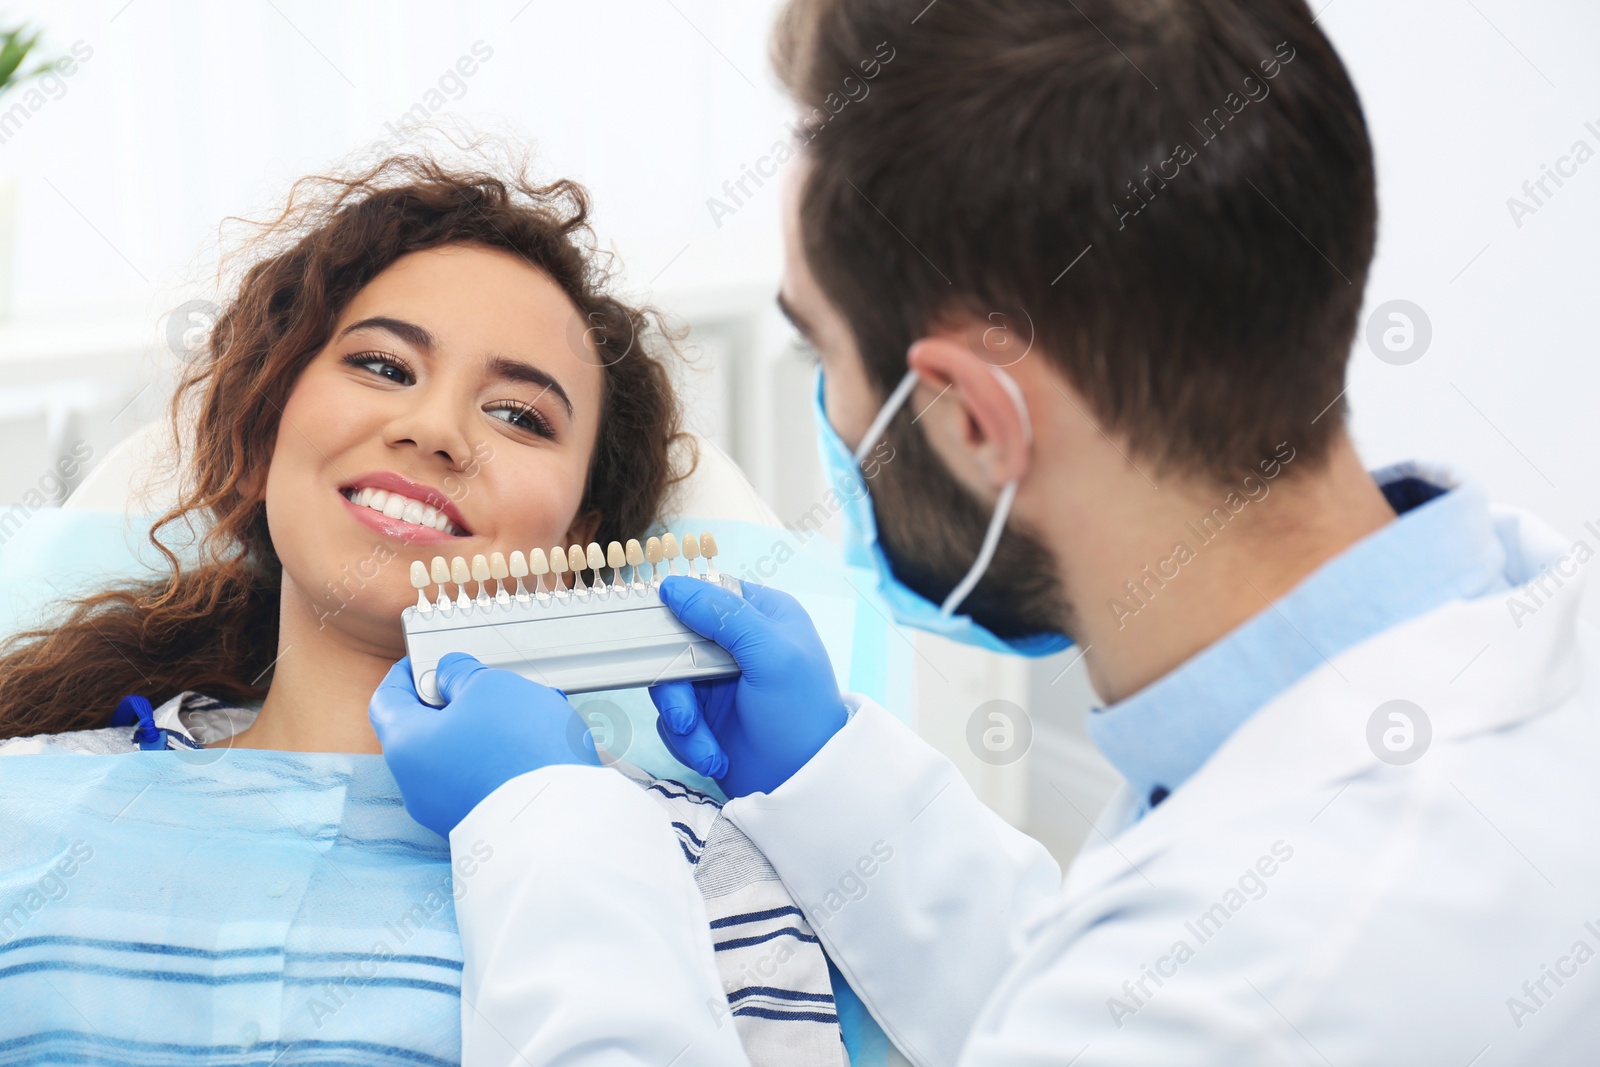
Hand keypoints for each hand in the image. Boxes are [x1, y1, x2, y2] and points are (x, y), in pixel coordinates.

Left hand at [369, 653, 599, 837]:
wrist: (560, 822)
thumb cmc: (519, 753)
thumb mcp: (490, 686)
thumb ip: (462, 674)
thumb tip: (453, 676)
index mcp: (405, 747)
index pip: (387, 700)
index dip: (406, 673)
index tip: (425, 662)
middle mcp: (419, 786)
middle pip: (428, 730)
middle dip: (459, 703)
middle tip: (487, 684)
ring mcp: (449, 810)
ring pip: (462, 755)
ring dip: (489, 729)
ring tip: (529, 712)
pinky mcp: (482, 825)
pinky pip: (485, 780)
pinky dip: (504, 757)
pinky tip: (537, 743)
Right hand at [650, 576, 847, 798]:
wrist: (801, 784)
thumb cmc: (800, 715)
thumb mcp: (771, 654)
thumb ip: (724, 615)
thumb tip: (673, 585)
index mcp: (761, 614)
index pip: (706, 593)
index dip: (679, 613)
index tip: (660, 637)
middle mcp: (737, 643)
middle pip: (675, 642)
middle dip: (676, 687)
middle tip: (686, 717)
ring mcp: (718, 680)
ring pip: (669, 683)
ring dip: (684, 722)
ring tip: (708, 751)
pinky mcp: (705, 714)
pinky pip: (671, 717)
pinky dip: (687, 740)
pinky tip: (713, 756)